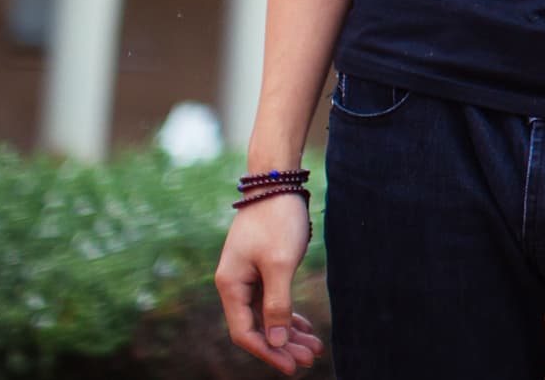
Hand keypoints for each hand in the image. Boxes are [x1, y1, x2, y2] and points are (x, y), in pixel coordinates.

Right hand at [214, 194, 324, 373]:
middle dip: (283, 345)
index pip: (245, 332)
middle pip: (257, 327)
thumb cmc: (277, 220)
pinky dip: (289, 314)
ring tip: (314, 348)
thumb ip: (278, 304)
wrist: (276, 182)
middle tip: (310, 359)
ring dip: (289, 332)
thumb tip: (277, 342)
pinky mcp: (261, 268)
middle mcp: (234, 285)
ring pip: (267, 315)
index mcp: (231, 286)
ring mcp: (247, 277)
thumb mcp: (280, 264)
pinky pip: (272, 301)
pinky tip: (306, 327)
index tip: (292, 366)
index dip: (268, 352)